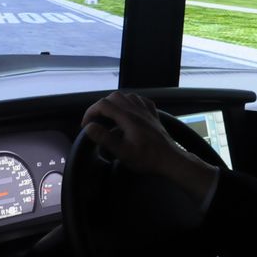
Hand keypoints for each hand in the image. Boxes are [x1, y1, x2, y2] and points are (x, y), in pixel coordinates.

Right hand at [81, 92, 217, 202]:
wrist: (170, 160)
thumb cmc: (146, 158)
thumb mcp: (123, 152)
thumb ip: (105, 138)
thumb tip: (89, 127)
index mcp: (127, 117)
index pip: (104, 105)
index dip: (91, 112)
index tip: (86, 125)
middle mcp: (137, 110)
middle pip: (114, 97)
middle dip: (101, 106)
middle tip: (96, 121)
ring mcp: (147, 111)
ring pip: (127, 96)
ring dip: (115, 102)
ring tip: (109, 116)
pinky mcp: (154, 115)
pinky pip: (141, 100)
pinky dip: (131, 102)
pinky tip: (130, 111)